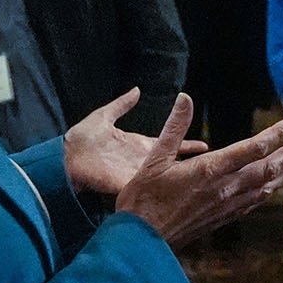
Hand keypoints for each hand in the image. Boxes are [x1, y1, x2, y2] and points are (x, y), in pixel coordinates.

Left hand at [63, 88, 207, 194]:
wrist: (65, 158)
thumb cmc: (80, 139)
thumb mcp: (103, 116)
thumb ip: (121, 104)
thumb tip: (136, 90)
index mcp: (138, 145)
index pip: (169, 144)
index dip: (187, 144)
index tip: (205, 146)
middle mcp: (142, 161)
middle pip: (173, 163)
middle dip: (193, 166)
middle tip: (217, 165)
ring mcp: (137, 174)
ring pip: (166, 178)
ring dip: (184, 180)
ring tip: (209, 180)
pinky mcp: (130, 185)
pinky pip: (152, 188)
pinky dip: (168, 190)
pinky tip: (186, 191)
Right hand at [115, 94, 282, 247]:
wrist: (141, 243)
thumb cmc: (142, 200)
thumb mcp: (153, 159)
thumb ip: (174, 127)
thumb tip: (185, 98)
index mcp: (209, 170)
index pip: (253, 148)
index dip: (275, 134)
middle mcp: (223, 188)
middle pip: (267, 169)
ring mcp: (224, 206)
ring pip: (263, 188)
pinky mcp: (220, 218)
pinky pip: (251, 203)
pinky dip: (266, 193)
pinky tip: (270, 190)